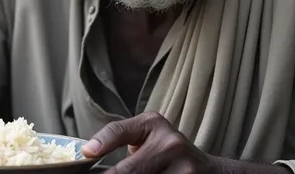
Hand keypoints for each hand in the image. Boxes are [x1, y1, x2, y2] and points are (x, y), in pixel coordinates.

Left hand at [81, 112, 216, 173]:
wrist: (207, 169)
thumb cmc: (165, 151)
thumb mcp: (144, 135)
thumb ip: (118, 137)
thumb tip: (88, 153)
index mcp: (154, 124)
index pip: (121, 131)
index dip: (103, 143)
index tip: (87, 154)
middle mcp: (171, 143)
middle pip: (130, 170)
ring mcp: (183, 168)